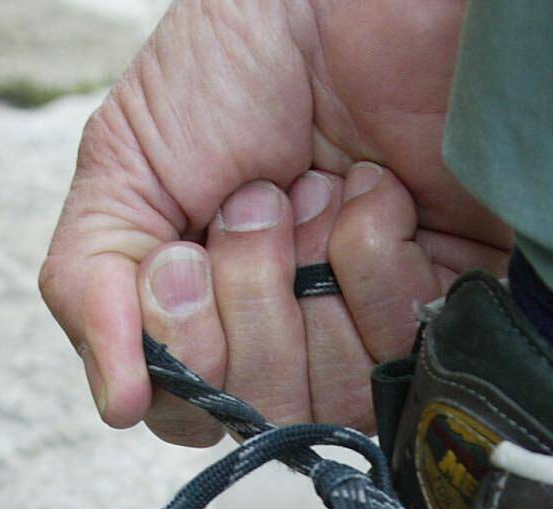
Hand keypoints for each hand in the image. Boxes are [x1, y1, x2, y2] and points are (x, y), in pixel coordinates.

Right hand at [39, 0, 510, 441]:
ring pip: (332, 397)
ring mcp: (381, 324)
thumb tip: (118, 406)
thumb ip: (92, 284)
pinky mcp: (460, 308)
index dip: (185, 340)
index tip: (187, 248)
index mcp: (218, 309)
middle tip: (261, 202)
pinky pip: (407, 357)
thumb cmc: (243, 53)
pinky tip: (380, 197)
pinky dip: (376, 262)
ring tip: (319, 189)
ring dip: (310, 278)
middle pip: (260, 410)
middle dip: (249, 298)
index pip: (190, 409)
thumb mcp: (126, 162)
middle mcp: (301, 331)